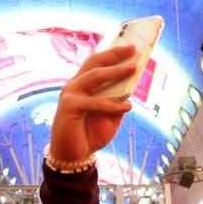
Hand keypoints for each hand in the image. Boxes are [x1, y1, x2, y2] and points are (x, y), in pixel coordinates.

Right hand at [50, 45, 136, 161]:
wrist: (73, 156)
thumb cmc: (90, 135)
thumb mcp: (110, 118)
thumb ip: (118, 103)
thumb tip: (132, 89)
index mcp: (82, 85)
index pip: (96, 64)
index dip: (112, 54)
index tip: (130, 47)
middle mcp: (74, 86)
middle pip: (94, 63)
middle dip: (114, 55)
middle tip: (132, 49)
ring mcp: (70, 94)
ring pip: (95, 77)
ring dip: (116, 72)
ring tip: (133, 69)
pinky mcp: (69, 107)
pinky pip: (95, 102)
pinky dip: (112, 104)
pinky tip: (128, 106)